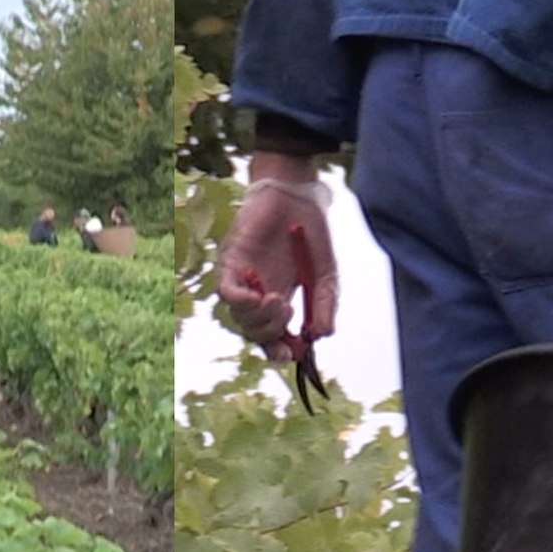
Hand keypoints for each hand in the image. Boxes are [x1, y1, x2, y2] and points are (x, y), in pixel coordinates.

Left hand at [217, 152, 337, 360]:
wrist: (297, 197)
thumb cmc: (310, 234)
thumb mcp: (326, 276)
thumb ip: (325, 306)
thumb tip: (321, 336)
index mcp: (279, 298)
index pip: (271, 335)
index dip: (278, 350)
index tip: (291, 354)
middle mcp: (258, 293)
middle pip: (254, 332)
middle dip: (271, 334)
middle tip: (289, 313)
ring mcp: (243, 279)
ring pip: (240, 318)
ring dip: (261, 317)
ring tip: (279, 300)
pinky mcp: (231, 263)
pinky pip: (226, 293)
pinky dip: (242, 302)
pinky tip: (260, 296)